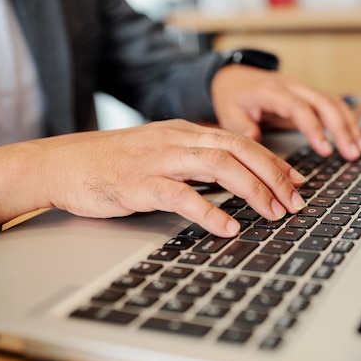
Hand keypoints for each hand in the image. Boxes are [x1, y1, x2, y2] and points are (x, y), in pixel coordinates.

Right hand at [0, 120, 305, 236]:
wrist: (62, 163)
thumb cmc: (113, 163)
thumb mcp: (162, 153)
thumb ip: (195, 163)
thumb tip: (234, 181)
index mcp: (185, 132)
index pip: (241, 142)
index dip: (274, 162)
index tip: (298, 183)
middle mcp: (177, 140)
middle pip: (239, 150)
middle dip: (275, 176)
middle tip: (296, 202)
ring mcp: (158, 160)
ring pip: (218, 166)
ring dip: (253, 191)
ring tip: (274, 213)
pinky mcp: (138, 184)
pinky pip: (181, 196)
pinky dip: (209, 211)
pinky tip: (228, 227)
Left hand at [211, 65, 360, 160]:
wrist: (234, 76)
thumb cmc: (233, 97)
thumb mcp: (228, 113)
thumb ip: (242, 128)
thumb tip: (256, 141)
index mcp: (271, 91)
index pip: (299, 108)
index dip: (315, 128)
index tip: (326, 151)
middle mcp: (291, 86)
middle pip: (324, 103)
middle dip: (342, 129)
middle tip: (353, 154)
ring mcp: (303, 89)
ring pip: (333, 102)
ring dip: (350, 126)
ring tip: (360, 150)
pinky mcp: (309, 95)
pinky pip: (333, 105)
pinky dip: (347, 121)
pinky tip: (357, 140)